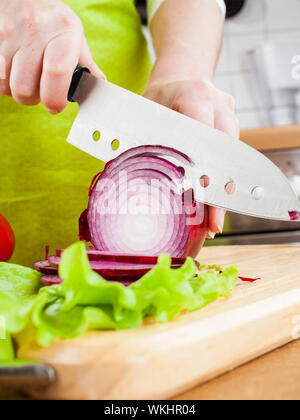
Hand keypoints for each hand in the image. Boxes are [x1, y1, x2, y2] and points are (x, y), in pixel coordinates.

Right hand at [0, 0, 104, 113]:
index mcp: (62, 32)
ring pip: (7, 87)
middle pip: (25, 89)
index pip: (57, 73)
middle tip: (40, 90)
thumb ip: (85, 62)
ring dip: (17, 90)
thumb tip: (97, 84)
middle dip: (33, 98)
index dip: (55, 99)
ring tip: (27, 77)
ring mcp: (8, 36)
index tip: (56, 106)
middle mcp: (34, 32)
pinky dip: (4, 80)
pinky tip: (14, 70)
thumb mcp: (73, 33)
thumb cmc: (51, 18)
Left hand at [144, 79, 239, 238]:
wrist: (182, 78)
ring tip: (213, 222)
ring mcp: (230, 114)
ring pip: (232, 160)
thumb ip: (143, 140)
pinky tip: (215, 205)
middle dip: (220, 194)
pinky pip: (231, 159)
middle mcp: (219, 104)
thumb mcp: (144, 112)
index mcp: (195, 95)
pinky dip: (223, 183)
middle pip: (225, 155)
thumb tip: (125, 178)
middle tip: (213, 224)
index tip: (202, 199)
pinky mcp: (233, 126)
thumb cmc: (158, 97)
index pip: (203, 138)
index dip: (204, 172)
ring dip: (223, 193)